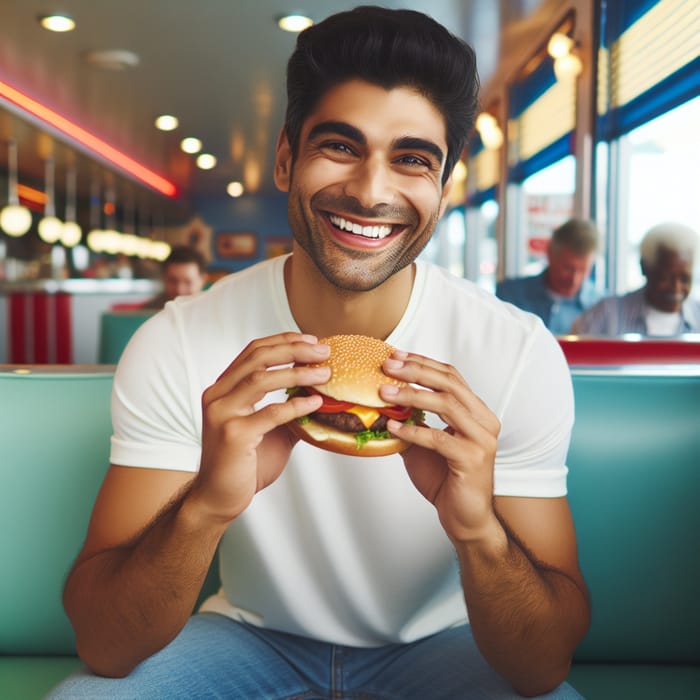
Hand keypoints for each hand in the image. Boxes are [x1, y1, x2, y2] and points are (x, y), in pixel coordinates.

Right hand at [191, 332, 329, 521]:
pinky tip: (314, 404)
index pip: (254, 351)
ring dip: (297, 373)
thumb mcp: (270, 430)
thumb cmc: (244, 464)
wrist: (219, 498)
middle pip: (257, 358)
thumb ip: (288, 411)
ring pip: (260, 379)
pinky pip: (269, 413)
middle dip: (293, 350)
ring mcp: (222, 414)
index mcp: (224, 389)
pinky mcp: (232, 435)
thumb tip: (320, 397)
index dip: (283, 341)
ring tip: (324, 375)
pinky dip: (295, 406)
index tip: (311, 340)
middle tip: (323, 351)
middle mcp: (218, 396)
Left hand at [380, 351, 500, 543]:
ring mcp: (481, 440)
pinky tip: (393, 427)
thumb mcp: (423, 444)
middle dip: (416, 371)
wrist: (465, 519)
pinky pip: (439, 439)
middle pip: (450, 384)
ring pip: (446, 405)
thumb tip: (379, 404)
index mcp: (476, 412)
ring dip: (413, 395)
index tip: (396, 355)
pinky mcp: (472, 460)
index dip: (423, 363)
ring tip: (385, 393)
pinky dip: (414, 431)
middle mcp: (484, 421)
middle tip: (388, 366)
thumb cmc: (445, 480)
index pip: (451, 376)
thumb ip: (411, 421)